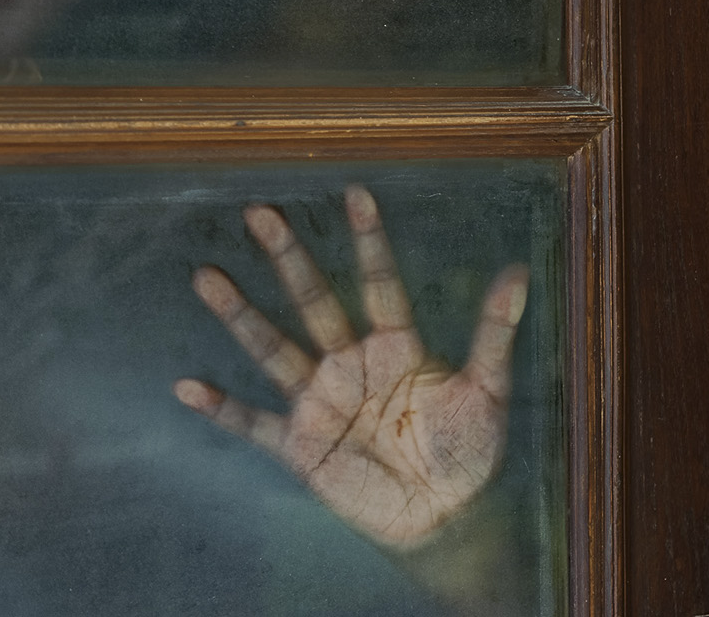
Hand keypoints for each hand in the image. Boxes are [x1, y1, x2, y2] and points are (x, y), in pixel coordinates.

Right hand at [174, 184, 530, 549]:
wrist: (446, 515)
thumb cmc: (469, 449)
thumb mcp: (487, 389)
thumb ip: (495, 333)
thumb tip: (519, 272)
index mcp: (397, 346)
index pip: (379, 282)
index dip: (369, 240)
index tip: (357, 194)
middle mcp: (352, 364)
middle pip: (316, 302)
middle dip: (289, 259)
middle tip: (261, 213)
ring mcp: (321, 402)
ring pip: (275, 349)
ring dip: (241, 316)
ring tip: (208, 277)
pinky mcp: (301, 446)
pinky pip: (253, 424)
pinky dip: (222, 409)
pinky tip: (188, 387)